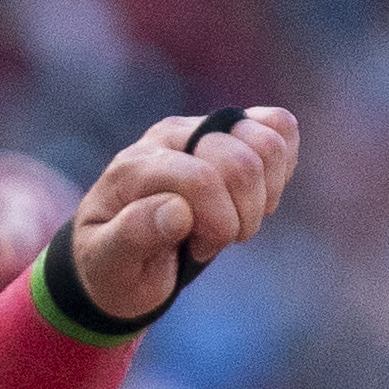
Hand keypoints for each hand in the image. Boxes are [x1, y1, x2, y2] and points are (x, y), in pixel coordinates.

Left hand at [67, 106, 297, 322]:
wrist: (123, 253)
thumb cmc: (114, 262)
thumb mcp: (108, 262)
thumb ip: (132, 236)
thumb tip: (178, 210)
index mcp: (134, 167)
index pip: (201, 179)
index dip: (218, 224)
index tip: (199, 251)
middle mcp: (169, 136)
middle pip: (241, 162)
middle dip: (242, 215)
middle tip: (215, 239)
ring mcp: (204, 127)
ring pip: (269, 140)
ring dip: (263, 194)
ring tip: (233, 219)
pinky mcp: (234, 129)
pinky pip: (280, 127)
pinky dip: (281, 168)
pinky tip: (255, 196)